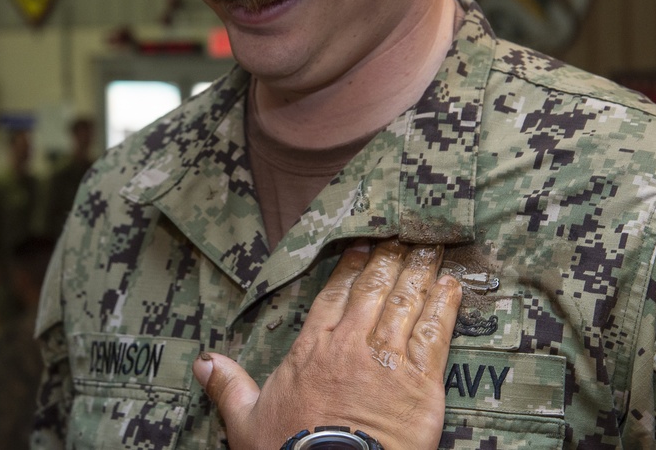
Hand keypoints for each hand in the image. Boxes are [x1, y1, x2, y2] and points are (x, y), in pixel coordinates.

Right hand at [192, 239, 461, 449]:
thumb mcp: (246, 420)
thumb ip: (229, 385)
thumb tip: (203, 361)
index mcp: (313, 348)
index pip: (335, 294)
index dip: (352, 266)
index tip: (363, 245)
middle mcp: (351, 345)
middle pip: (374, 288)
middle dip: (391, 258)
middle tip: (404, 235)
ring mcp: (387, 360)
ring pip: (406, 302)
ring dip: (421, 271)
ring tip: (433, 248)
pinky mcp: (419, 382)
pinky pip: (435, 334)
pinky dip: (444, 307)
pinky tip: (452, 286)